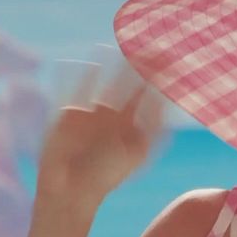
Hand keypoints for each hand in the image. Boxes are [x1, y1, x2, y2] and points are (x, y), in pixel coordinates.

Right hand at [36, 49, 166, 202]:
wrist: (72, 190)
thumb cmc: (108, 174)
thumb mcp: (136, 150)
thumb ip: (151, 124)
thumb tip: (166, 97)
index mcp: (133, 124)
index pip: (147, 95)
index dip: (155, 79)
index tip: (167, 60)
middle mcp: (114, 115)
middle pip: (127, 84)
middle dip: (135, 67)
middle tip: (144, 46)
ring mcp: (92, 113)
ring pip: (104, 84)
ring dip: (109, 67)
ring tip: (113, 48)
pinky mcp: (70, 114)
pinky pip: (76, 90)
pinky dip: (82, 76)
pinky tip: (92, 64)